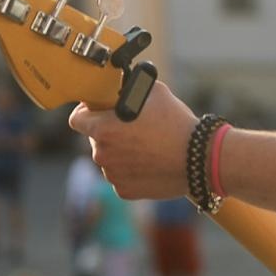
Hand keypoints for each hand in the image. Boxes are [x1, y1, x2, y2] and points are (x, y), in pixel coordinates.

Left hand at [68, 82, 197, 200]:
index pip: (76, 119)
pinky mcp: (124, 191)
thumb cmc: (176, 122)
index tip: (100, 110)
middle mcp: (102, 153)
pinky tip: (150, 162)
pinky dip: (131, 170)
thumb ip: (130, 88)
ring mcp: (112, 175)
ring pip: (109, 158)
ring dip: (120, 152)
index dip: (86, 111)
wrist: (198, 158)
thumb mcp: (154, 91)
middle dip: (109, 131)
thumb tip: (122, 84)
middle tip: (133, 127)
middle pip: (95, 139)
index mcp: (103, 128)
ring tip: (146, 146)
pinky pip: (121, 176)